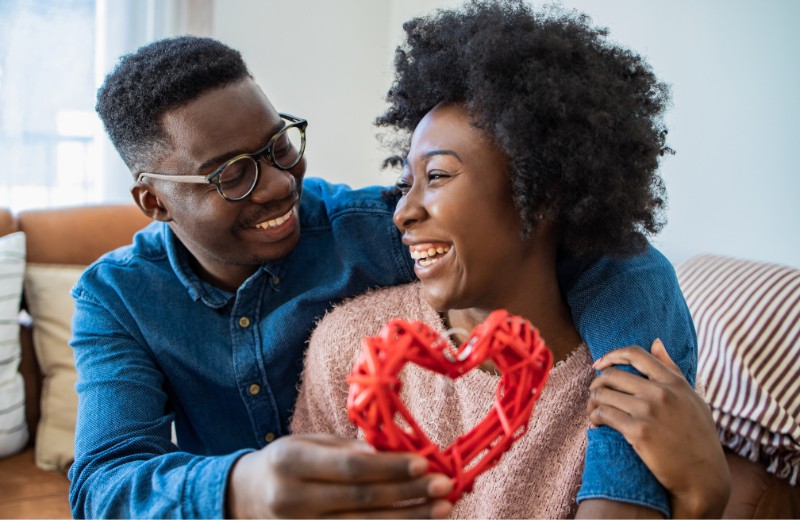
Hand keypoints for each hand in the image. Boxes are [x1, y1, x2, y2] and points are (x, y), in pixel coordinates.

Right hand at [226, 433, 452, 518]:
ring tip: (441, 511)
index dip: (390, 468)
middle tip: (445, 488)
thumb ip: (344, 450)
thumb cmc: (285, 463)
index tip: (425, 463)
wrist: (243, 498)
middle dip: (409, 495)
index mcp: (291, 464)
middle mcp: (292, 501)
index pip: (350, 469)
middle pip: (361, 502)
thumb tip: (386, 454)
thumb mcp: (307, 444)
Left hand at [587, 340, 729, 518]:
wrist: (704, 477)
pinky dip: (595, 418)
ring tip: (595, 410)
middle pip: (612, 374)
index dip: (611, 355)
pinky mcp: (638, 432)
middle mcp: (661, 392)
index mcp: (674, 382)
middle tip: (595, 394)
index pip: (636, 354)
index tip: (599, 364)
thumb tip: (655, 341)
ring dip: (593, 401)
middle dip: (598, 383)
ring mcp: (649, 411)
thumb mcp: (692, 398)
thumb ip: (672, 369)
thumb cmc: (699, 438)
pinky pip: (603, 414)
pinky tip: (597, 423)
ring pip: (603, 394)